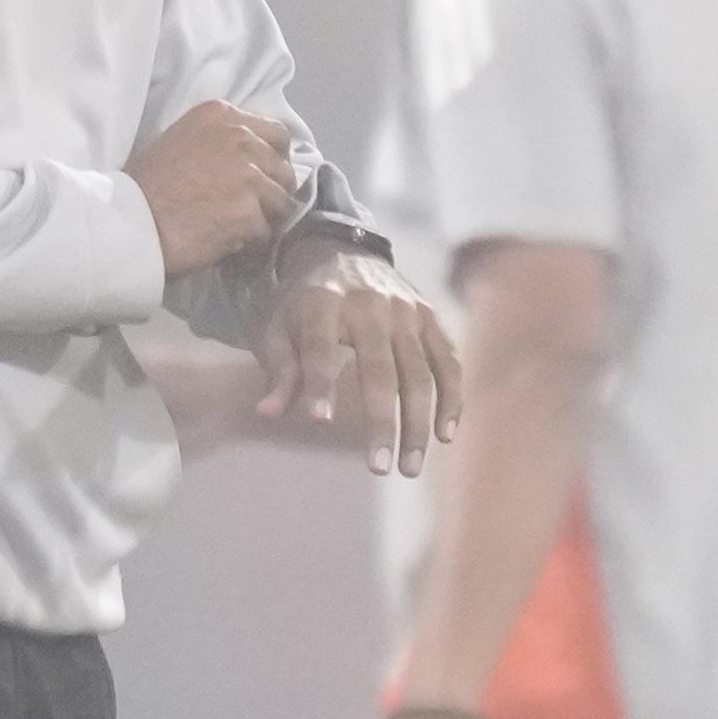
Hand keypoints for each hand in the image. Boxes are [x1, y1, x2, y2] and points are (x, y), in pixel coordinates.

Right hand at [125, 101, 297, 278]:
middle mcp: (241, 138)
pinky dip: (252, 241)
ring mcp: (248, 175)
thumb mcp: (180, 139)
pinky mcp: (249, 212)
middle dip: (272, 189)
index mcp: (222, 115)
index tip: (260, 176)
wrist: (131, 221)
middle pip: (284, 168)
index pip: (277, 133)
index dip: (272, 159)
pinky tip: (229, 242)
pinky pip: (266, 231)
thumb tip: (249, 159)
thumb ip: (218, 141)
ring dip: (264, 217)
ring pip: (281, 201)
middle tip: (251, 207)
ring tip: (238, 228)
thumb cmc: (147, 183)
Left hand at [256, 244, 460, 475]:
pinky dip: (451, 399)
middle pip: (380, 369)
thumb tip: (266, 413)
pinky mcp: (430, 316)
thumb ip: (280, 370)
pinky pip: (448, 362)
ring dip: (419, 424)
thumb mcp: (280, 327)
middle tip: (379, 468)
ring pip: (420, 373)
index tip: (320, 421)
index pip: (321, 349)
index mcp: (324, 304)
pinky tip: (444, 436)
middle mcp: (370, 305)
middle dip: (382, 422)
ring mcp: (406, 310)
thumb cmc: (305, 303)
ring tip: (410, 467)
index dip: (319, 384)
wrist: (344, 251)